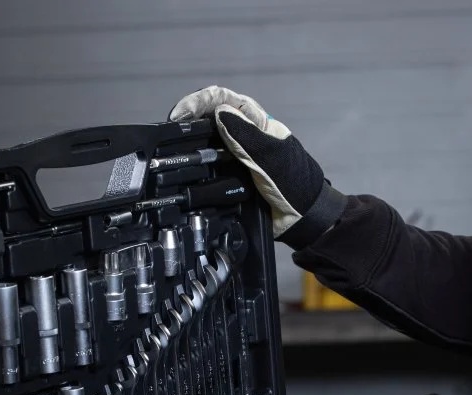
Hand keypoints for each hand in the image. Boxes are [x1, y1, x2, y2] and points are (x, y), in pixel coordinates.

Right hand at [168, 85, 345, 248]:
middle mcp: (242, 136)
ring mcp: (235, 158)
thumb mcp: (271, 157)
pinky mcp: (230, 180)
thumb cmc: (295, 183)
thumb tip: (219, 113)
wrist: (304, 218)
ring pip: (205, 144)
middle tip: (167, 134)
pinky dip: (194, 170)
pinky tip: (183, 174)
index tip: (180, 115)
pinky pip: (208, 170)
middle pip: (209, 119)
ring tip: (169, 152)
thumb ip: (246, 137)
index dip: (199, 102)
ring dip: (188, 146)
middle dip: (187, 121)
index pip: (222, 99)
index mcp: (256, 122)